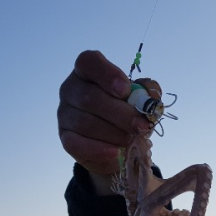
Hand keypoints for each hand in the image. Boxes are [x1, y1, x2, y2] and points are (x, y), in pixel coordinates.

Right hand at [57, 50, 161, 193]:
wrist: (118, 146)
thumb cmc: (127, 114)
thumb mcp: (141, 99)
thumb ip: (148, 91)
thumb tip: (150, 97)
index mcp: (87, 72)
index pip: (89, 62)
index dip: (107, 74)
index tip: (126, 90)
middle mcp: (70, 89)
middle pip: (90, 97)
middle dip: (121, 114)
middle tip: (141, 126)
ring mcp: (65, 114)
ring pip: (86, 123)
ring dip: (114, 133)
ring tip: (131, 140)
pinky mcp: (66, 138)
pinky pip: (78, 144)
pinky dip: (99, 149)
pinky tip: (116, 152)